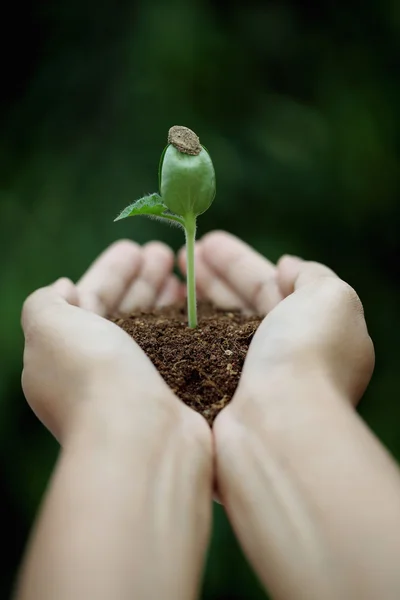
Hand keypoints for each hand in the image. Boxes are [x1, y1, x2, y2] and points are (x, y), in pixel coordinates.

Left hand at [18, 240, 211, 599]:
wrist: (141, 440)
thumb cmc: (93, 377)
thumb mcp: (49, 328)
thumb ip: (45, 303)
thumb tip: (64, 289)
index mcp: (62, 353)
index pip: (85, 300)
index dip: (109, 272)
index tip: (135, 248)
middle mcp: (96, 370)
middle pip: (120, 311)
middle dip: (139, 279)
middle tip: (164, 253)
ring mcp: (134, 385)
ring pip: (150, 328)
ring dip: (162, 296)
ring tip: (182, 268)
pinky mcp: (166, 395)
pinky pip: (173, 348)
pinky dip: (182, 323)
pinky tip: (197, 305)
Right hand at [180, 230, 373, 405]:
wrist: (278, 426)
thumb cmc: (306, 355)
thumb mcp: (331, 299)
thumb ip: (313, 276)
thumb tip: (287, 266)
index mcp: (310, 330)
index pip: (270, 286)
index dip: (239, 262)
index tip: (208, 242)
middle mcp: (280, 355)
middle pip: (240, 305)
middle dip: (212, 276)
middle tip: (180, 252)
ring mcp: (248, 379)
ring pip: (217, 328)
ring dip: (195, 298)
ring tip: (168, 274)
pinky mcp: (220, 396)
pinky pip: (199, 354)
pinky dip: (184, 331)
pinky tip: (164, 313)